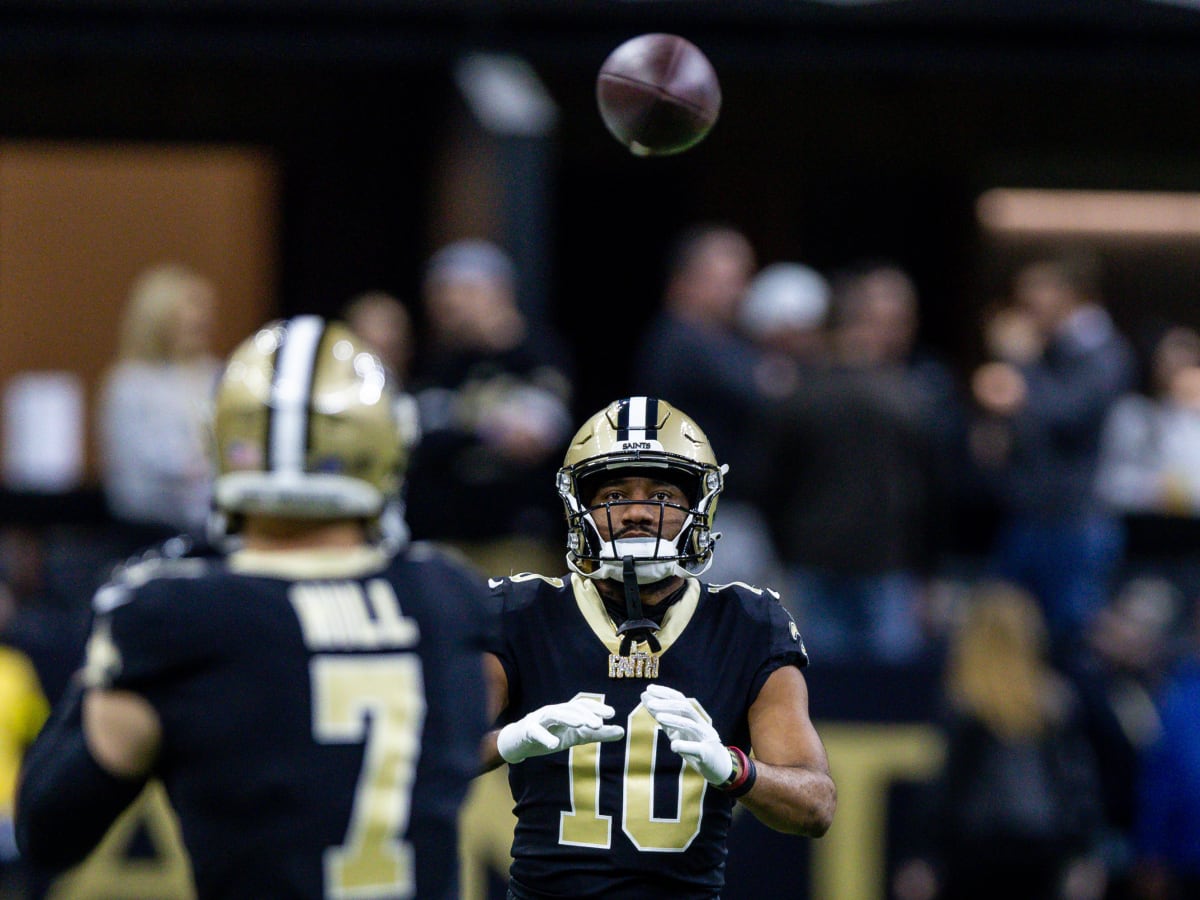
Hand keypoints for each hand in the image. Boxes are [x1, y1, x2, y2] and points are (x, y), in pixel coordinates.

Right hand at [496, 697, 624, 763]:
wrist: (518, 743)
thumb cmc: (549, 735)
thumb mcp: (575, 736)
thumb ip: (597, 734)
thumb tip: (622, 732)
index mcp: (566, 712)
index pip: (582, 705)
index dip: (596, 708)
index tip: (612, 713)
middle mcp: (554, 711)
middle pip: (570, 708)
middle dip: (585, 715)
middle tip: (599, 724)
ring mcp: (539, 719)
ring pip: (554, 714)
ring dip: (568, 718)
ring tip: (581, 725)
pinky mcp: (527, 730)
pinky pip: (535, 731)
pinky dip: (545, 737)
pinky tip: (554, 745)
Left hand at [641, 684, 732, 784]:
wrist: (718, 767)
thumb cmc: (694, 747)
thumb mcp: (676, 731)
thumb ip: (663, 717)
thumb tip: (646, 700)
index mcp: (694, 717)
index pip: (680, 699)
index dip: (665, 692)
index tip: (649, 688)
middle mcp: (701, 724)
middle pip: (686, 708)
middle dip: (667, 704)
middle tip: (650, 702)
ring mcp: (705, 738)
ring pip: (690, 725)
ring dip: (674, 720)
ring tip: (658, 717)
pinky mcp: (707, 754)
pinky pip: (697, 748)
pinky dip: (685, 746)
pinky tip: (673, 746)